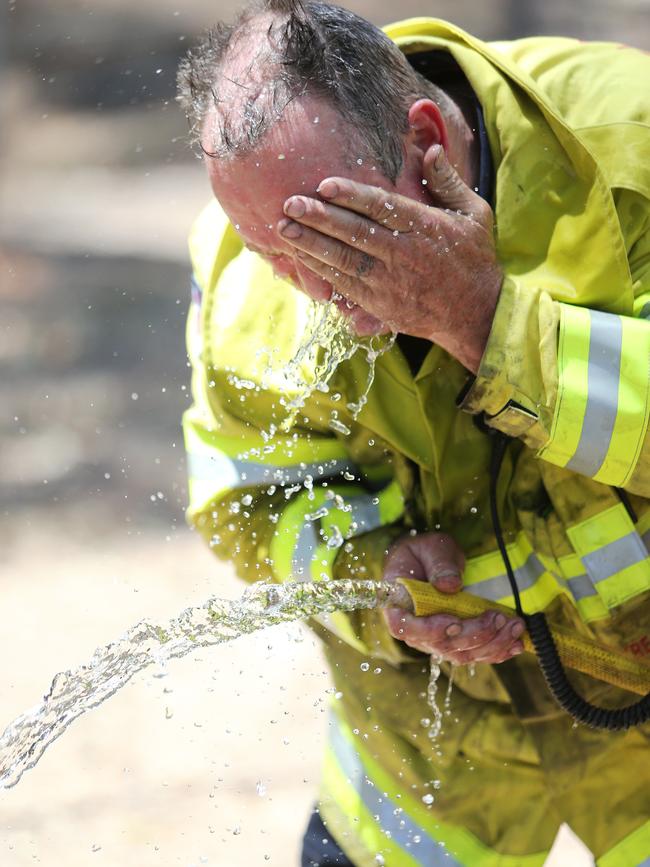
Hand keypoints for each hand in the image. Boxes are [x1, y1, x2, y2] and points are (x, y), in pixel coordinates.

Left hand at [279, 144, 502, 372]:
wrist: (475, 313)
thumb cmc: (472, 257)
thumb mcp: (473, 214)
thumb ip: (447, 181)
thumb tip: (432, 149)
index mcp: (424, 227)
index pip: (381, 207)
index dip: (351, 196)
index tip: (324, 185)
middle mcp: (403, 253)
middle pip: (355, 233)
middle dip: (319, 218)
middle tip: (289, 204)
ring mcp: (389, 281)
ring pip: (344, 260)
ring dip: (312, 245)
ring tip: (284, 230)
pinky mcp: (380, 304)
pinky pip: (345, 286)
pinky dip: (321, 272)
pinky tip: (300, 258)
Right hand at [382, 531, 524, 664]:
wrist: (429, 562)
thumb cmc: (424, 554)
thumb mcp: (430, 548)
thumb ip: (439, 563)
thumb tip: (450, 585)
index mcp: (399, 606)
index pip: (404, 627)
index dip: (428, 631)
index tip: (453, 622)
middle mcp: (416, 630)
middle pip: (441, 644)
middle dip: (474, 635)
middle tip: (498, 617)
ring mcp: (436, 640)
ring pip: (462, 654)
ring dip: (491, 644)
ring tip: (514, 626)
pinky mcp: (456, 643)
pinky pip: (475, 654)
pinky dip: (497, 651)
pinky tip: (515, 643)